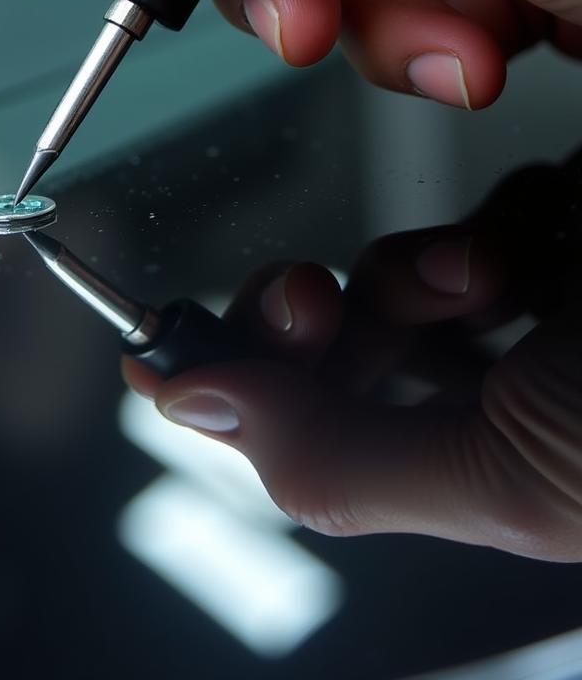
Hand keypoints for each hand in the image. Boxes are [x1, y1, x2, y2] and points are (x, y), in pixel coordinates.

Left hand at [122, 158, 581, 560]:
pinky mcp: (569, 228)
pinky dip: (499, 208)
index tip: (147, 353)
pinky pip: (486, 204)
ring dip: (420, 266)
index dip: (228, 391)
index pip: (319, 439)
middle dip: (304, 321)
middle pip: (340, 349)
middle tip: (305, 302)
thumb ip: (344, 458)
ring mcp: (536, 311)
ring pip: (400, 273)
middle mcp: (506, 404)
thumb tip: (198, 411)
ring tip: (489, 271)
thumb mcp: (512, 478)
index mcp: (488, 483)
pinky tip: (545, 221)